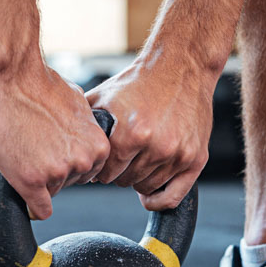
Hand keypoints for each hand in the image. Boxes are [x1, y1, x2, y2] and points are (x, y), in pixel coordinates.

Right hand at [0, 61, 109, 219]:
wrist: (8, 80)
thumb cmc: (39, 86)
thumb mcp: (79, 105)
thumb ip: (87, 130)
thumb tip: (87, 141)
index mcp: (98, 147)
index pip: (89, 171)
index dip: (69, 160)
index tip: (55, 149)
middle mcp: (82, 162)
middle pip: (71, 182)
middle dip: (55, 169)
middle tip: (37, 145)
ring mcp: (57, 174)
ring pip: (52, 192)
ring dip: (39, 179)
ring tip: (26, 148)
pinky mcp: (31, 182)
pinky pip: (39, 210)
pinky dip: (33, 206)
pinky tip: (26, 192)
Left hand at [86, 58, 214, 210]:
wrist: (181, 66)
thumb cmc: (141, 81)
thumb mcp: (103, 97)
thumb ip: (84, 124)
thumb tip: (70, 147)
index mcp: (131, 133)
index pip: (106, 174)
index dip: (100, 169)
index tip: (102, 163)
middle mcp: (156, 146)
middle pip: (125, 182)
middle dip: (119, 172)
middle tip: (122, 157)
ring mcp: (178, 154)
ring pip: (146, 188)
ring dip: (138, 179)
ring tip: (138, 160)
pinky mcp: (195, 158)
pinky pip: (173, 197)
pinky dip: (158, 199)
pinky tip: (148, 194)